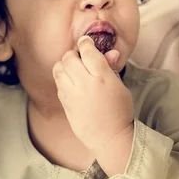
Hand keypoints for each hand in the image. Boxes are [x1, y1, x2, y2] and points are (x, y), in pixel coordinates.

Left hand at [52, 36, 132, 155]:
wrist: (109, 137)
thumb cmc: (119, 111)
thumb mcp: (120, 87)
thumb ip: (111, 68)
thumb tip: (110, 52)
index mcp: (102, 78)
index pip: (88, 52)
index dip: (85, 43)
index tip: (85, 42)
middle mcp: (85, 84)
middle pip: (69, 58)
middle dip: (73, 54)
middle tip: (79, 57)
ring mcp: (72, 94)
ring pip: (58, 69)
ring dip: (64, 65)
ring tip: (72, 68)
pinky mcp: (65, 103)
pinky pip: (58, 83)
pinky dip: (62, 78)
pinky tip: (71, 82)